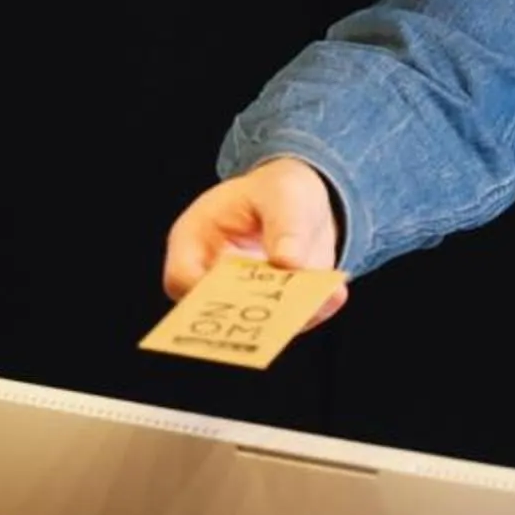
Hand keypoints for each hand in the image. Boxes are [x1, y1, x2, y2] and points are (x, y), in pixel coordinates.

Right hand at [162, 158, 348, 326]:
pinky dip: (311, 312)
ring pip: (255, 324)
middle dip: (250, 309)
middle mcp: (211, 277)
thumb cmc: (278, 191)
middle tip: (284, 302)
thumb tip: (290, 262)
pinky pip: (287, 323)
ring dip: (287, 317)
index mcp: (192, 240)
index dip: (205, 289)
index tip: (241, 282)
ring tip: (319, 297)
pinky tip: (333, 294)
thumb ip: (285, 224)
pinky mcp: (272, 311)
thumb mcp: (282, 193)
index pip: (181, 278)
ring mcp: (242, 299)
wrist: (302, 205)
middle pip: (217, 311)